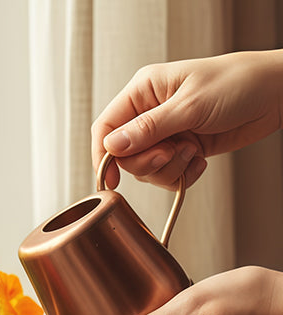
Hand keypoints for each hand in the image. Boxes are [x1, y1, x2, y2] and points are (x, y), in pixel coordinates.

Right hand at [92, 50, 282, 189]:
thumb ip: (148, 129)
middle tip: (172, 153)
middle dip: (148, 163)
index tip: (110, 178)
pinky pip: (167, 174)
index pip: (106, 128)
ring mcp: (166, 133)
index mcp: (143, 92)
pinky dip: (182, 175)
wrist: (277, 93)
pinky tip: (200, 160)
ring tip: (193, 151)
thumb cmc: (239, 83)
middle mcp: (150, 113)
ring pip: (146, 169)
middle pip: (125, 155)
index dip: (103, 155)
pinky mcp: (181, 148)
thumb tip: (113, 147)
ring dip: (169, 169)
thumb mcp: (190, 106)